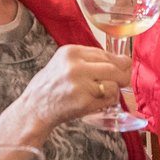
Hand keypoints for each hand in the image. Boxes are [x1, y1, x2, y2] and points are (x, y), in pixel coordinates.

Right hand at [12, 45, 130, 135]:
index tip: (124, 66)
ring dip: (116, 88)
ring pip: (114, 82)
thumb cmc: (51, 86)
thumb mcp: (64, 63)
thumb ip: (87, 59)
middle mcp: (75, 66)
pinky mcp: (84, 101)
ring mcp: (80, 84)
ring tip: (108, 92)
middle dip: (123, 74)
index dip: (118, 61)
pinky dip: (111, 100)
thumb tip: (118, 60)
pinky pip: (109, 98)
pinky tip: (102, 101)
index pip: (105, 53)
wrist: (35, 108)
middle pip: (113, 66)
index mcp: (71, 52)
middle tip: (125, 80)